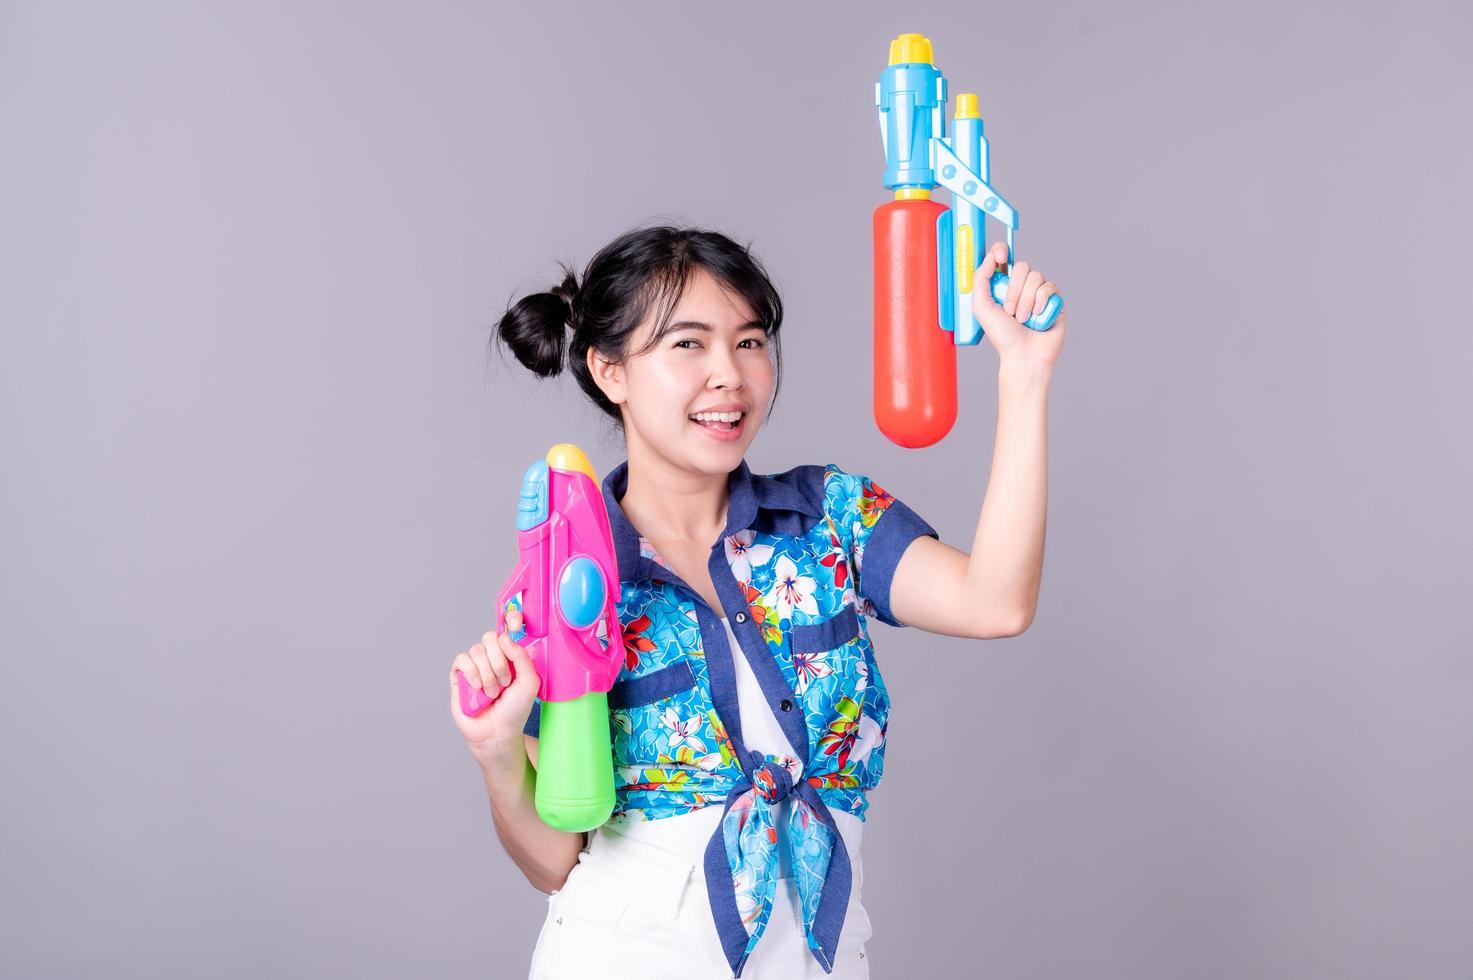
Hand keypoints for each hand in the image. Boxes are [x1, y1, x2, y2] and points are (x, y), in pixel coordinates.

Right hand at [448, 609, 539, 768]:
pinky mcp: (460, 675)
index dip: (511, 618)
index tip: (515, 623)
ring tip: (493, 692)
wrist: (497, 732)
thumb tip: (505, 637)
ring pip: (477, 650)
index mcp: (510, 655)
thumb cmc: (515, 709)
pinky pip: (462, 660)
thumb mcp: (529, 683)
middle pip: (490, 637)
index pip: (508, 627)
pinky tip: (477, 687)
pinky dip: (472, 672)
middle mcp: (492, 656)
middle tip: (505, 682)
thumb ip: (522, 658)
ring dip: (487, 674)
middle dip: (499, 661)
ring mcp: (475, 665)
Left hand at [972, 241, 1067, 374]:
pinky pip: (1050, 287)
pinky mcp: (1054, 299)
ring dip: (1025, 301)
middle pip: (1022, 266)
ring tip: (1022, 319)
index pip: (1003, 256)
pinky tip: (1038, 317)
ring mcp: (1039, 292)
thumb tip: (992, 256)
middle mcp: (1022, 285)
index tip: (1000, 257)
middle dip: (1013, 290)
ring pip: (1036, 277)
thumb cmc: (1002, 335)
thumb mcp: (981, 306)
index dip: (1001, 250)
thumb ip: (980, 278)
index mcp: (1003, 284)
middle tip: (1009, 311)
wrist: (1023, 355)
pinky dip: (1041, 303)